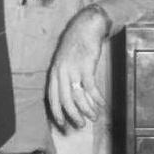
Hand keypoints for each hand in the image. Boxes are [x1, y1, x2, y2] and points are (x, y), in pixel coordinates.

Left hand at [47, 6, 109, 128]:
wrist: (86, 27)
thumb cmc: (76, 44)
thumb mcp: (65, 61)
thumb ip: (65, 76)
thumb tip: (71, 95)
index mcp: (54, 72)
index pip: (52, 98)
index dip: (57, 113)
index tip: (62, 125)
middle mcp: (61, 72)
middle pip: (64, 100)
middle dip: (72, 116)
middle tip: (80, 126)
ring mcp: (73, 70)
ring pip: (78, 96)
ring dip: (87, 109)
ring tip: (93, 117)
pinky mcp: (86, 67)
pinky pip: (91, 88)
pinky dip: (97, 98)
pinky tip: (102, 104)